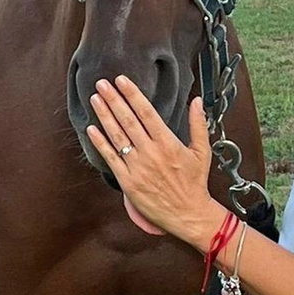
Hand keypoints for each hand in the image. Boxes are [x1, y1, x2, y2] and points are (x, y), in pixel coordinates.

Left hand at [87, 76, 221, 245]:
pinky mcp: (128, 182)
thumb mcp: (202, 151)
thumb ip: (198, 124)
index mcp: (168, 142)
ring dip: (104, 116)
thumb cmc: (195, 183)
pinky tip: (91, 129)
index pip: (146, 112)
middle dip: (113, 99)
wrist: (188, 214)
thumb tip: (197, 100)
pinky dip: (100, 143)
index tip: (121, 80)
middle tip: (101, 83)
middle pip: (128, 120)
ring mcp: (137, 167)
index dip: (132, 94)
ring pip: (117, 136)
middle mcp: (151, 152)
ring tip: (95, 99)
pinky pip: (111, 159)